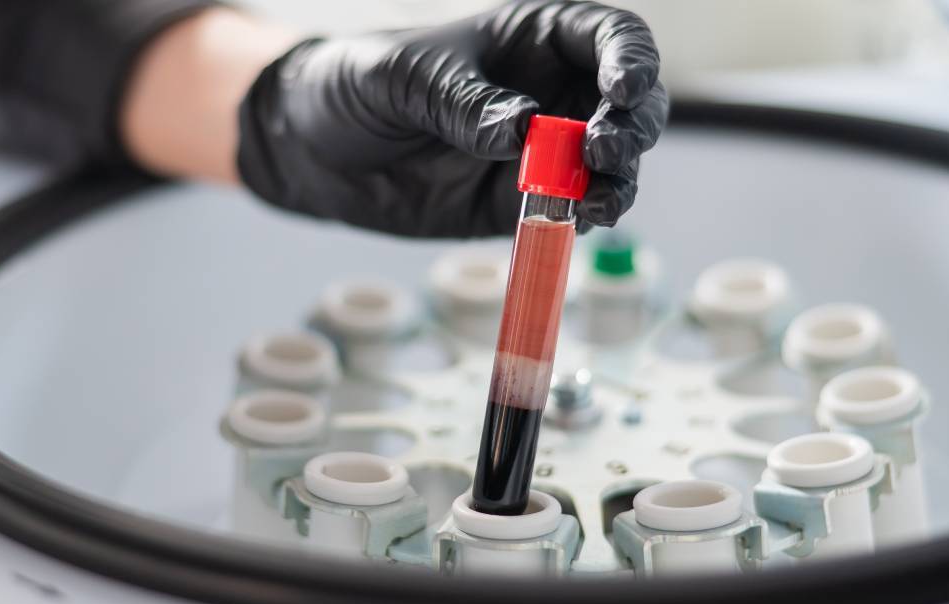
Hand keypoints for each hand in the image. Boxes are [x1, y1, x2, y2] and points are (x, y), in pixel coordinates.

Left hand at [237, 0, 668, 236]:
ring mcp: (543, 153)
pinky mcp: (521, 204)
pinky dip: (583, 219)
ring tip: (596, 198)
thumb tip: (523, 129)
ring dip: (618, 182)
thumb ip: (461, 101)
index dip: (632, 59)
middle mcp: (553, 94)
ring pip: (613, 166)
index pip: (612, 37)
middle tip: (603, 150)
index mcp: (533, 40)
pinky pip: (571, 212)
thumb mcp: (402, 79)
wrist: (315, 151)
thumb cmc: (358, 85)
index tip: (621, 89)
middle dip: (633, 128)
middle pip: (632, 106)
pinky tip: (576, 221)